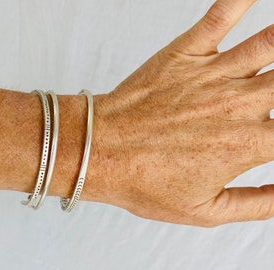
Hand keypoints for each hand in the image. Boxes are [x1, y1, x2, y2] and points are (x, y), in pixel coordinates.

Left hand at [89, 0, 273, 226]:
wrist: (100, 151)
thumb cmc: (143, 180)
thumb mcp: (203, 211)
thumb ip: (253, 205)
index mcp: (244, 145)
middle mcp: (235, 105)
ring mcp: (211, 75)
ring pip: (269, 43)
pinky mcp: (185, 55)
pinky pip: (220, 17)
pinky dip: (238, 2)